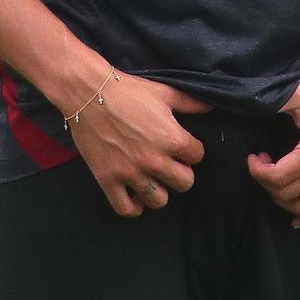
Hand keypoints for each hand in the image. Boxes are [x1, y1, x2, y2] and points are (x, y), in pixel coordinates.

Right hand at [68, 73, 210, 217]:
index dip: (191, 149)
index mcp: (172, 139)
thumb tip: (212, 107)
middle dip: (180, 172)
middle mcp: (154, 161)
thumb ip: (190, 103)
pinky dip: (134, 207)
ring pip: (159, 201)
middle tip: (169, 162)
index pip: (198, 156)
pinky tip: (134, 194)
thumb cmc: (127, 90)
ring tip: (152, 178)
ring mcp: (131, 173)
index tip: (181, 145)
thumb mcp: (163, 93)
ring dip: (159, 190)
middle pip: (184, 183)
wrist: (88, 92)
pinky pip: (126, 209)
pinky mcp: (108, 180)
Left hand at [246, 63, 299, 228]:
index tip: (253, 157)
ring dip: (284, 201)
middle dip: (267, 183)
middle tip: (262, 165)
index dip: (257, 172)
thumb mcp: (295, 95)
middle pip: (289, 196)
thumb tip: (241, 106)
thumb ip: (268, 104)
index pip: (278, 178)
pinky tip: (296, 217)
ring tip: (276, 180)